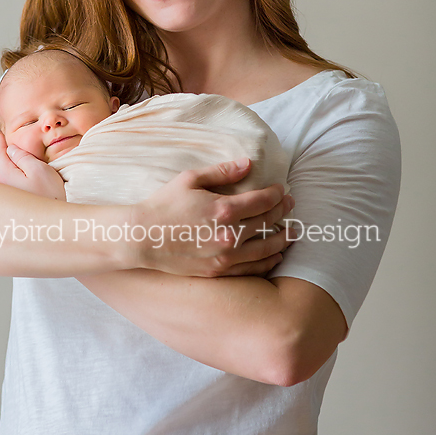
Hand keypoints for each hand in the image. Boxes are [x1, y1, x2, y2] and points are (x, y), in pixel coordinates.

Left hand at [0, 131, 66, 199]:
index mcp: (6, 175)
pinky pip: (9, 182)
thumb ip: (23, 157)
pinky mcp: (13, 203)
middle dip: (0, 152)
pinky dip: (11, 173)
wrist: (52, 223)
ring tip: (9, 154)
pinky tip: (17, 173)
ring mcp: (7, 196)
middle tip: (0, 140)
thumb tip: (11, 149)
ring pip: (4, 174)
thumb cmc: (48, 195)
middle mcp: (2, 186)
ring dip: (6, 164)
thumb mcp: (38, 169)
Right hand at [129, 159, 293, 277]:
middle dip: (283, 211)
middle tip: (291, 204)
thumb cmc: (164, 204)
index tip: (283, 189)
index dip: (277, 194)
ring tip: (293, 231)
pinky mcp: (218, 270)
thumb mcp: (190, 179)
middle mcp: (228, 234)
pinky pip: (252, 268)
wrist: (142, 238)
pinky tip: (276, 255)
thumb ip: (222, 172)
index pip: (262, 201)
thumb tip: (248, 164)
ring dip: (283, 238)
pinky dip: (268, 261)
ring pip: (266, 248)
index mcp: (223, 209)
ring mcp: (225, 255)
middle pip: (267, 222)